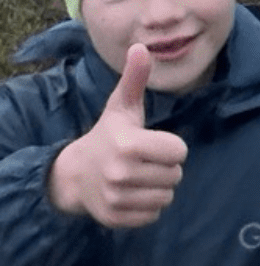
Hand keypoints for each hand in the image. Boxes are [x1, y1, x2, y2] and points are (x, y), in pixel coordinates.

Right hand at [48, 44, 187, 227]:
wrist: (74, 174)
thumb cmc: (108, 134)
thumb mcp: (121, 105)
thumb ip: (135, 78)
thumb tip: (140, 46)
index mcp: (128, 145)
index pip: (179, 152)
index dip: (172, 147)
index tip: (155, 143)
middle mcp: (120, 174)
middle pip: (175, 175)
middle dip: (167, 167)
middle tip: (146, 160)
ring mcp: (116, 199)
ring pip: (166, 197)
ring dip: (160, 187)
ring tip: (141, 176)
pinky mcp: (115, 219)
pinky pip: (153, 215)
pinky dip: (149, 206)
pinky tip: (134, 193)